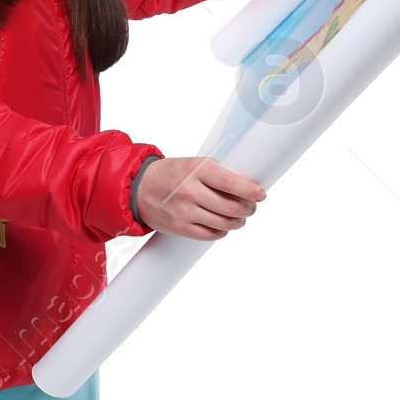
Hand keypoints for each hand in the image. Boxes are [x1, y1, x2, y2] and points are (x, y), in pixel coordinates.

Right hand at [136, 155, 265, 240]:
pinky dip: (222, 231)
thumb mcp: (193, 164)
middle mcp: (190, 191)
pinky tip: (222, 225)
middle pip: (231, 207)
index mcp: (196, 170)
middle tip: (251, 207)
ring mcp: (184, 212)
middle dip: (248, 209)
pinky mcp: (180, 228)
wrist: (139, 189)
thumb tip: (246, 186)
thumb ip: (217, 173)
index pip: (232, 183)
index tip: (260, 194)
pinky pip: (211, 235)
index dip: (251, 191)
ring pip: (224, 223)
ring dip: (238, 222)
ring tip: (239, 218)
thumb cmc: (171, 174)